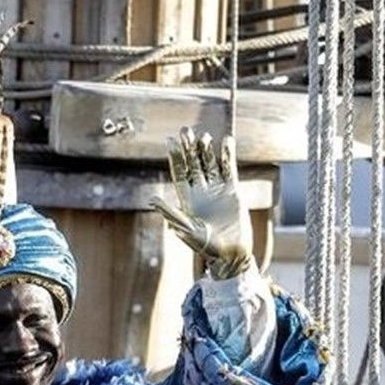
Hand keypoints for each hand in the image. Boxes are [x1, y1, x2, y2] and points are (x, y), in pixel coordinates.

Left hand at [149, 127, 250, 267]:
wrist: (230, 254)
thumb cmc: (206, 246)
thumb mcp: (187, 229)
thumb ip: (172, 213)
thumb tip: (152, 200)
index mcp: (187, 198)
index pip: (179, 172)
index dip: (175, 156)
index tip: (170, 140)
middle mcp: (200, 191)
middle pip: (193, 164)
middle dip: (189, 148)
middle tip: (185, 130)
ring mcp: (216, 190)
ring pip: (210, 164)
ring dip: (206, 150)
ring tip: (204, 136)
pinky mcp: (232, 191)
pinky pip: (229, 169)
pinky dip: (228, 156)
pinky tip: (227, 141)